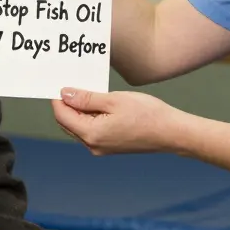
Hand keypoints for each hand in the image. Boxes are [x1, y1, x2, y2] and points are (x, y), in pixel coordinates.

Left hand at [52, 88, 182, 155]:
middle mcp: (93, 145)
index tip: (60, 81)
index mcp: (91, 133)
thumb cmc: (147, 114)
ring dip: (78, 109)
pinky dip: (89, 116)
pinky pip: (91, 130)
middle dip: (66, 103)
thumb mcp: (114, 100)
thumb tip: (64, 94)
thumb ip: (86, 98)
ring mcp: (101, 148)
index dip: (58, 97)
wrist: (171, 132)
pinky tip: (98, 102)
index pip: (62, 115)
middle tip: (72, 82)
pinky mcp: (110, 146)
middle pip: (67, 122)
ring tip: (87, 90)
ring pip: (78, 126)